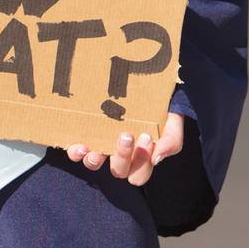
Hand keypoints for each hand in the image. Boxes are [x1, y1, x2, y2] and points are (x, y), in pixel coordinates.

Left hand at [66, 112, 183, 186]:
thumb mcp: (172, 117)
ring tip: (92, 148)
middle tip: (126, 135)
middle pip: (119, 171)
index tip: (146, 136)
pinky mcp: (85, 131)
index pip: (140, 173)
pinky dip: (76, 150)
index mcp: (140, 154)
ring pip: (94, 163)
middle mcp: (119, 153)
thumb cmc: (160, 101)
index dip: (141, 163)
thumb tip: (157, 158)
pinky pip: (76, 148)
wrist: (142, 73)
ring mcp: (101, 142)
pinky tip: (79, 144)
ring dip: (93, 160)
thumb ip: (172, 138)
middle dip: (122, 156)